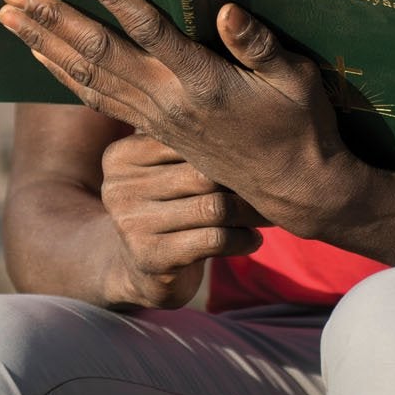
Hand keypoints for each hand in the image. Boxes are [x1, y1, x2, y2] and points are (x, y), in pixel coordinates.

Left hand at [0, 0, 370, 240]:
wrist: (293, 190)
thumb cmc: (301, 125)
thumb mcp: (296, 81)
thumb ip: (259, 45)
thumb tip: (227, 10)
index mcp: (203, 83)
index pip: (150, 32)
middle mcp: (168, 101)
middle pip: (99, 53)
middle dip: (53, 19)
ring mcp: (153, 118)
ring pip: (87, 76)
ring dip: (43, 43)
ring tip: (7, 15)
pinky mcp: (149, 129)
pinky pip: (94, 97)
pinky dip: (61, 73)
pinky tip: (37, 52)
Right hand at [97, 131, 263, 307]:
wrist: (139, 271)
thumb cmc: (166, 209)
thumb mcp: (162, 171)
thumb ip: (186, 143)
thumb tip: (253, 123)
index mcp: (120, 155)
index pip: (186, 138)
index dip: (229, 147)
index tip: (261, 153)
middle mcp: (119, 187)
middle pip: (203, 173)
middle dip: (245, 182)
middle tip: (275, 186)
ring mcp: (132, 224)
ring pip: (213, 207)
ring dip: (251, 213)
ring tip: (268, 215)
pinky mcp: (152, 257)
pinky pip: (214, 239)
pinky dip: (243, 239)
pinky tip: (253, 239)